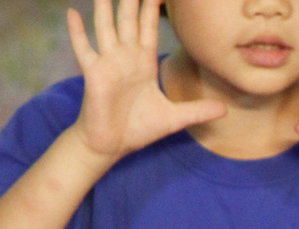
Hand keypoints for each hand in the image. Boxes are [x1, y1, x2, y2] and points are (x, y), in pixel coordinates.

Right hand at [67, 0, 226, 160]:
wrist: (112, 144)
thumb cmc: (138, 128)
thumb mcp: (174, 119)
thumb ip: (198, 111)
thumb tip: (225, 110)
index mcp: (144, 63)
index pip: (150, 28)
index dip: (153, 9)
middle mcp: (126, 57)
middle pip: (129, 20)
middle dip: (131, 0)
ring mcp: (108, 63)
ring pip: (106, 27)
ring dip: (105, 8)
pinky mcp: (94, 74)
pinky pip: (84, 49)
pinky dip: (77, 32)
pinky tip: (73, 12)